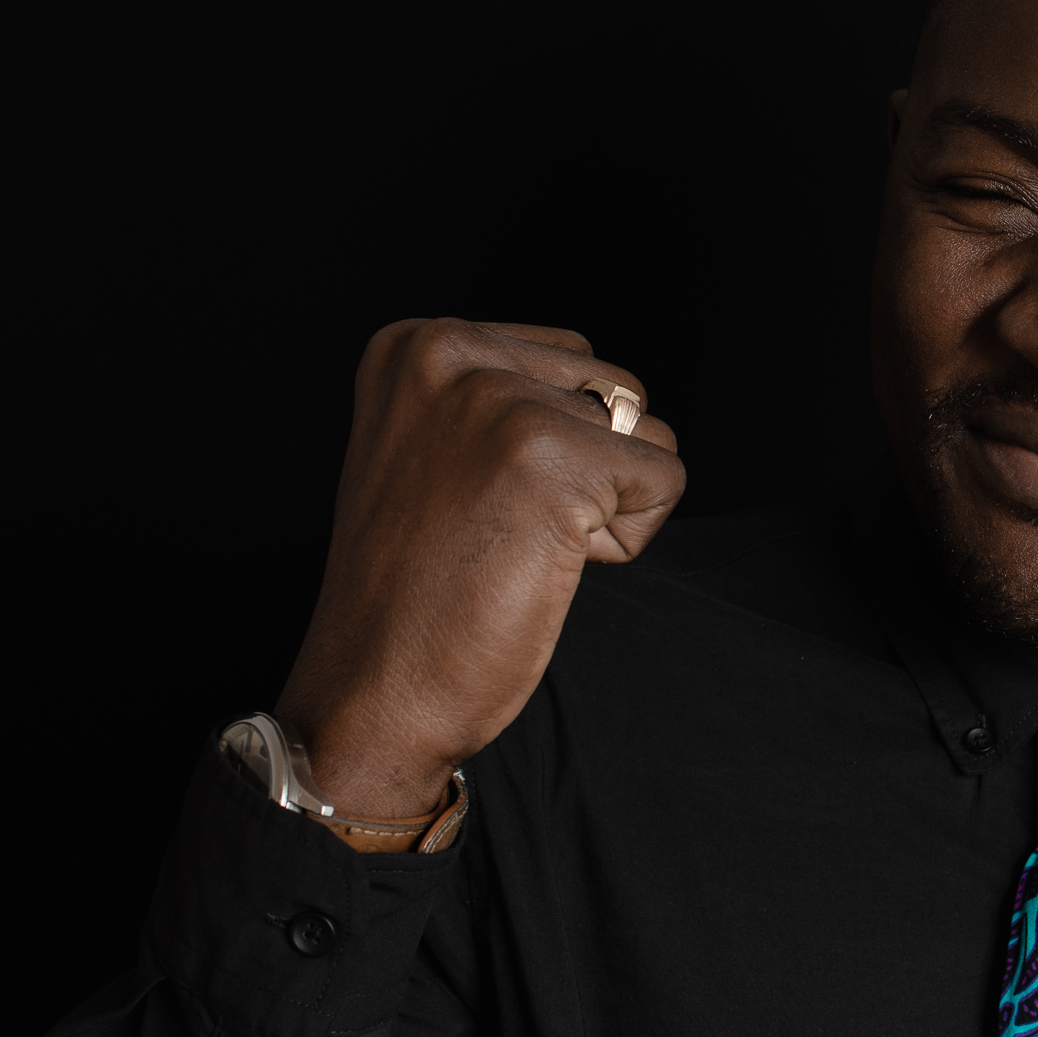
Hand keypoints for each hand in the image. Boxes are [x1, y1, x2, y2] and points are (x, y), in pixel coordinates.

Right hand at [274, 320, 684, 815]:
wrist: (373, 692)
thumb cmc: (413, 594)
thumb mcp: (434, 454)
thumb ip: (498, 401)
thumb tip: (607, 394)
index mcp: (417, 344)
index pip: (571, 361)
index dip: (552, 449)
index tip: (473, 502)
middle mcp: (449, 351)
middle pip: (615, 391)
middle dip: (587, 471)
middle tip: (496, 533)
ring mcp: (499, 400)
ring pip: (647, 434)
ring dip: (607, 506)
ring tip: (517, 548)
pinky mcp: (552, 458)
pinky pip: (664, 482)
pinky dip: (625, 541)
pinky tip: (541, 568)